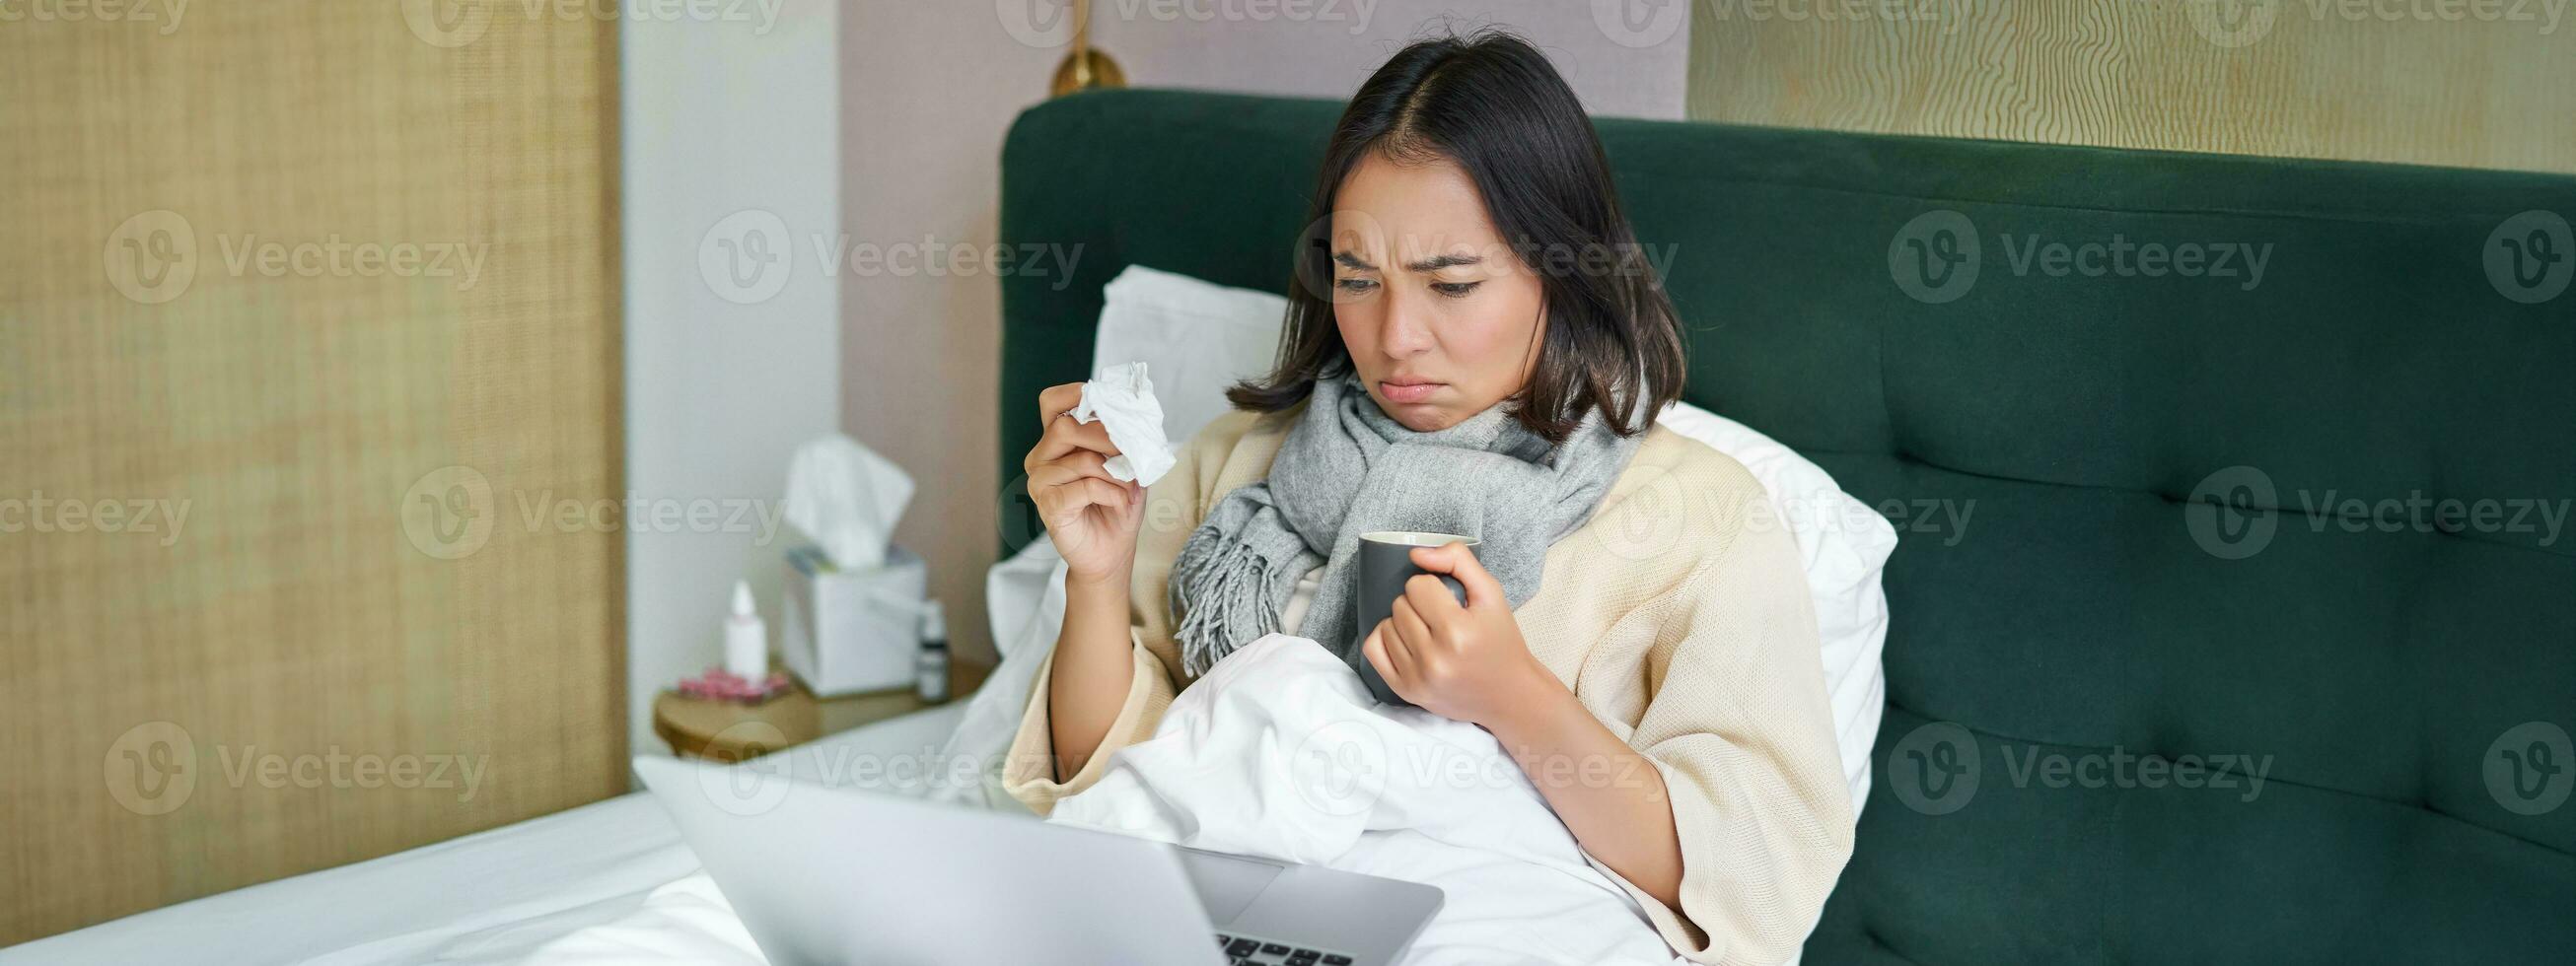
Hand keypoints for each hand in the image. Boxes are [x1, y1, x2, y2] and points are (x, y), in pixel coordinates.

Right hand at [1026, 382, 1145, 587]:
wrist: (1110, 552)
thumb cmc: (1116, 504)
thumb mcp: (1127, 464)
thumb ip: (1123, 437)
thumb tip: (1131, 415)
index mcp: (1056, 441)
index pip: (1052, 402)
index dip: (1076, 394)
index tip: (1107, 402)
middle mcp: (1041, 457)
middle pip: (1065, 427)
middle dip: (1107, 437)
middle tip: (1130, 454)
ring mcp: (1039, 481)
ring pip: (1082, 460)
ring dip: (1116, 474)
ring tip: (1127, 488)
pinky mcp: (1047, 505)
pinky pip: (1086, 487)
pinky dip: (1112, 494)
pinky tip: (1119, 504)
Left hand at [1360, 542, 1562, 727]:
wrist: (1508, 694)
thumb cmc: (1500, 641)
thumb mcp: (1491, 594)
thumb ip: (1459, 561)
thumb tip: (1416, 554)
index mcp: (1457, 631)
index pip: (1417, 586)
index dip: (1432, 587)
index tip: (1449, 601)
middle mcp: (1434, 658)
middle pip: (1399, 605)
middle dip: (1418, 605)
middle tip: (1440, 618)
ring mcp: (1417, 678)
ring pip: (1385, 625)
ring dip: (1403, 622)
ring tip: (1428, 632)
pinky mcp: (1405, 691)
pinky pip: (1372, 649)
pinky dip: (1386, 639)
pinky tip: (1407, 641)